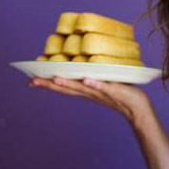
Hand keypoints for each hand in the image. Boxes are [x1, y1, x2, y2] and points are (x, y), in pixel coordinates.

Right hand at [29, 77, 149, 122]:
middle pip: (68, 89)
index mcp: (86, 90)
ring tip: (54, 78)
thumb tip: (84, 60)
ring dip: (68, 84)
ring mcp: (102, 92)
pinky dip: (95, 84)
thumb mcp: (102, 82)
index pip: (64, 87)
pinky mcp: (115, 90)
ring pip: (83, 88)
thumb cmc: (120, 92)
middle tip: (33, 81)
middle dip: (49, 84)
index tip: (31, 80)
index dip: (48, 84)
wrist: (137, 108)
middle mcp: (91, 92)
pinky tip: (86, 80)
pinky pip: (104, 87)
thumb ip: (92, 75)